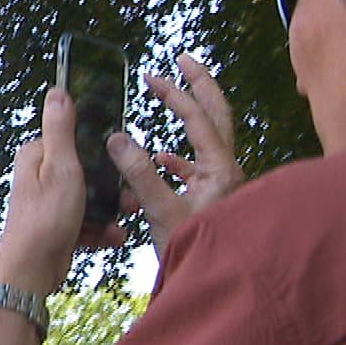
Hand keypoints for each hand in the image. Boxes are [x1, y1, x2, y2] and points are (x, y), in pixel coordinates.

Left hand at [0, 87, 124, 297]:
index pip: (75, 137)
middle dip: (112, 185)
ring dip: (111, 210)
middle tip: (131, 197)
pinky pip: (87, 221)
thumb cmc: (44, 219)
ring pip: (91, 197)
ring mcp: (50, 201)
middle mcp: (41, 175)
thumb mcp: (60, 167)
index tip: (122, 158)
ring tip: (126, 219)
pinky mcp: (58, 225)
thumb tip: (57, 91)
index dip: (101, 147)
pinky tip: (112, 237)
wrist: (31, 271)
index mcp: (37, 155)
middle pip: (88, 169)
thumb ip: (60, 129)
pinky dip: (101, 229)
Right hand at [106, 54, 242, 260]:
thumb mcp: (160, 211)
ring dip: (192, 116)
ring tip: (172, 100)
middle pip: (218, 115)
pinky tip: (162, 159)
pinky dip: (180, 156)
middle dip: (200, 85)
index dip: (175, 93)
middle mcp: (228, 171)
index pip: (199, 117)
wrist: (214, 284)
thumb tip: (117, 137)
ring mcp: (223, 185)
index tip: (152, 76)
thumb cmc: (193, 250)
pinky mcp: (214, 200)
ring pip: (210, 138)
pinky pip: (199, 166)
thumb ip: (138, 173)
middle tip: (184, 60)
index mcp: (220, 169)